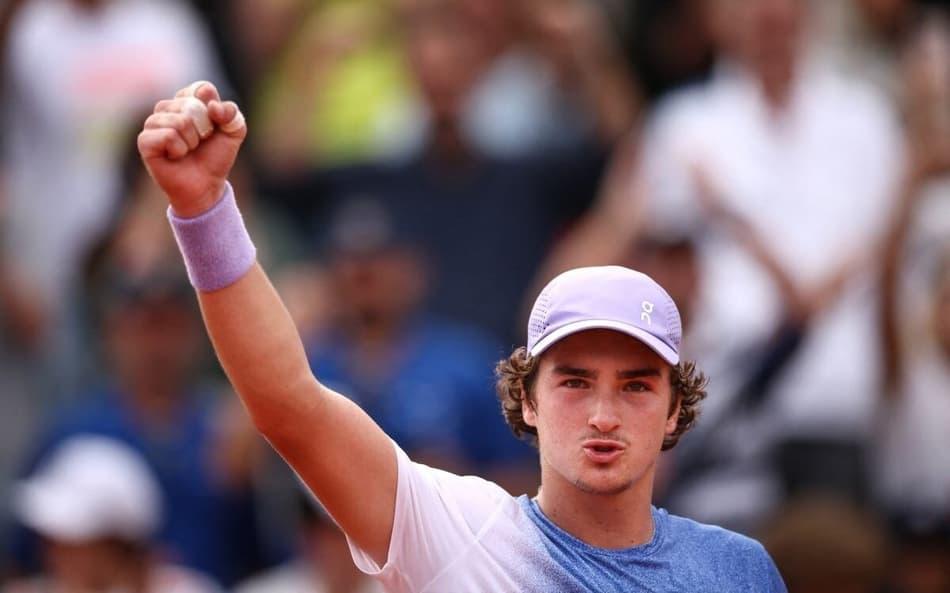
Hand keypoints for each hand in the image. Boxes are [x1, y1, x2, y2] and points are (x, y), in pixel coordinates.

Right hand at [138, 81, 246, 216]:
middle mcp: (166, 108)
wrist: (206, 186)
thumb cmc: (215, 157)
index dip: (214, 110)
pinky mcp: (145, 140)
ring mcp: (153, 123)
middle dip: (204, 129)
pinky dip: (179, 149)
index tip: (214, 127)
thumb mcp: (234, 132)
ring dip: (192, 141)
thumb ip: (232, 113)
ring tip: (187, 150)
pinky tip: (176, 156)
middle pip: (191, 106)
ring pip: (180, 121)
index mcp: (186, 100)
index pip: (202, 89)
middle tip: (199, 143)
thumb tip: (212, 106)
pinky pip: (168, 135)